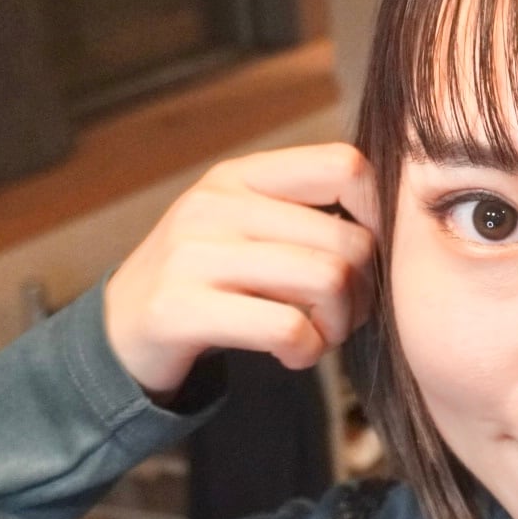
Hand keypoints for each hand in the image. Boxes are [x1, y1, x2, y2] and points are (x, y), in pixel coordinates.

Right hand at [104, 143, 379, 401]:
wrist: (118, 333)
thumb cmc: (209, 282)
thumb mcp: (250, 228)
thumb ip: (309, 214)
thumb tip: (399, 221)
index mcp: (241, 175)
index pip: (346, 166)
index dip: (379, 215)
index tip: (367, 257)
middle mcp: (214, 205)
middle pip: (349, 241)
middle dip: (364, 292)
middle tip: (343, 316)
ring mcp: (191, 254)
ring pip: (327, 281)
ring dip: (339, 324)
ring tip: (319, 335)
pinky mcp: (179, 308)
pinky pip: (287, 326)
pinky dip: (307, 350)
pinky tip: (293, 353)